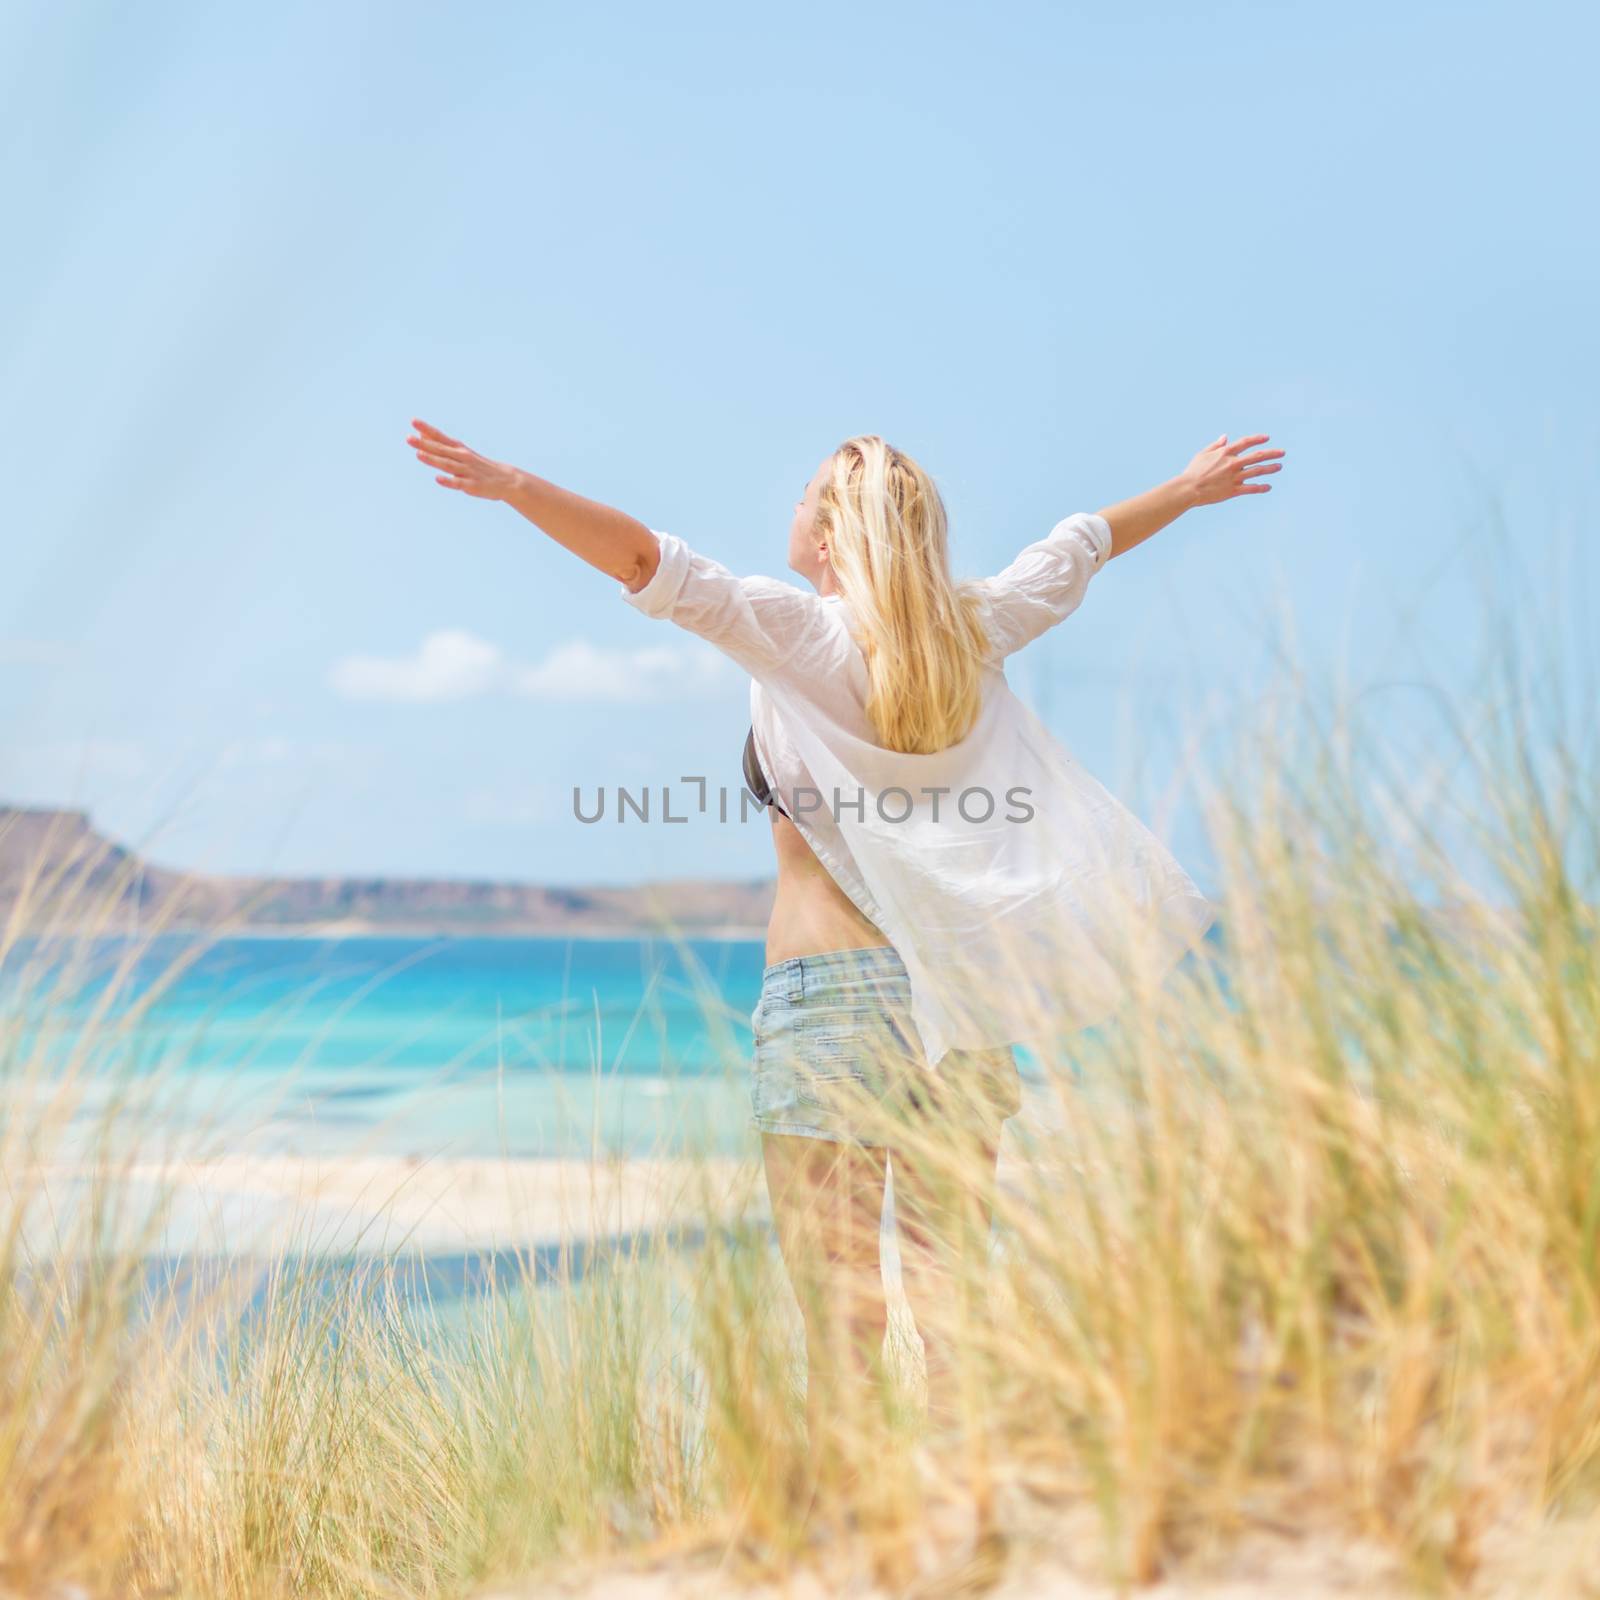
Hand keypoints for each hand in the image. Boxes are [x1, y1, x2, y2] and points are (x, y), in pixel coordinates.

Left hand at [406, 419, 520, 499]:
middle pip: (440, 450)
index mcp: (458, 449)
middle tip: (408, 438)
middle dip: (424, 444)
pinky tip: (438, 479)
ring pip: (447, 464)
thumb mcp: (460, 452)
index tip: (413, 421)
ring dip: (433, 460)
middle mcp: (462, 458)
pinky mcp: (472, 486)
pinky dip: (448, 481)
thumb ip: (440, 444)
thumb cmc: (478, 466)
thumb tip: (421, 434)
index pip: (440, 437)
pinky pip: (458, 483)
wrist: (506, 480)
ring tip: (418, 455)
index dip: (427, 429)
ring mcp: (467, 471)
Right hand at [1177, 433, 1284, 506]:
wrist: (1189, 489)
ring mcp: (1234, 477)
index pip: (1246, 442)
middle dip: (1272, 453)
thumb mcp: (1202, 454)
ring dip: (1270, 468)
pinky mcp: (1233, 490)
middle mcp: (1233, 463)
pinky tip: (1269, 486)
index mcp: (1225, 453)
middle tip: (1282, 453)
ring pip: (1257, 471)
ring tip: (1279, 466)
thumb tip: (1226, 437)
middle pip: (1257, 456)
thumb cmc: (1193, 471)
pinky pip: (1251, 488)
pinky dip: (1261, 487)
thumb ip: (1215, 445)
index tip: (1267, 438)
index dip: (1257, 439)